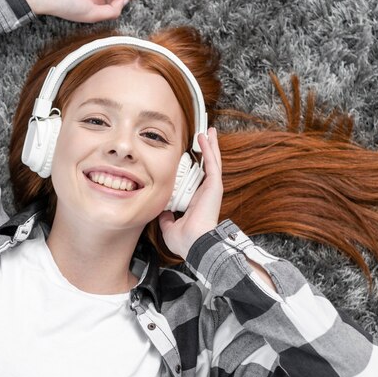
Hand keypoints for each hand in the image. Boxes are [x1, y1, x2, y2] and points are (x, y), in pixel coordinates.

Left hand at [158, 128, 222, 259]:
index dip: (196, 167)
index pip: (198, 179)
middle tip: (205, 137)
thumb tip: (162, 212)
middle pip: (207, 167)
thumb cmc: (186, 241)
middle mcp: (206, 193)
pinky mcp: (214, 186)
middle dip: (207, 151)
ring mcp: (212, 189)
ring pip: (212, 161)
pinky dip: (209, 149)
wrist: (195, 244)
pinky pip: (212, 163)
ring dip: (210, 146)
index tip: (190, 156)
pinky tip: (206, 137)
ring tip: (209, 132)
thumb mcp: (170, 227)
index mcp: (197, 202)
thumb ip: (167, 218)